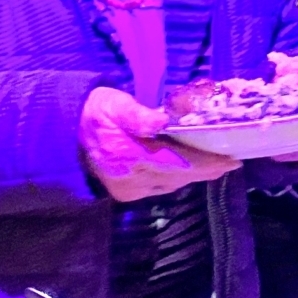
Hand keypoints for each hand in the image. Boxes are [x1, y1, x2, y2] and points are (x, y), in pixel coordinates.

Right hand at [79, 86, 238, 201]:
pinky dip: (177, 177)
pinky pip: (160, 187)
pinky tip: (189, 169)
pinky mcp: (125, 193)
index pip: (180, 163)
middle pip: (180, 177)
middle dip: (207, 170)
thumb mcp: (115, 104)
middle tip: (231, 163)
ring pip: (172, 184)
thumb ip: (138, 114)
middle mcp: (131, 178)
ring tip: (216, 165)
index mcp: (130, 155)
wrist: (66, 130)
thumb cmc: (97, 111)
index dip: (207, 164)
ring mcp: (128, 188)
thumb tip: (161, 121)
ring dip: (193, 175)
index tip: (231, 161)